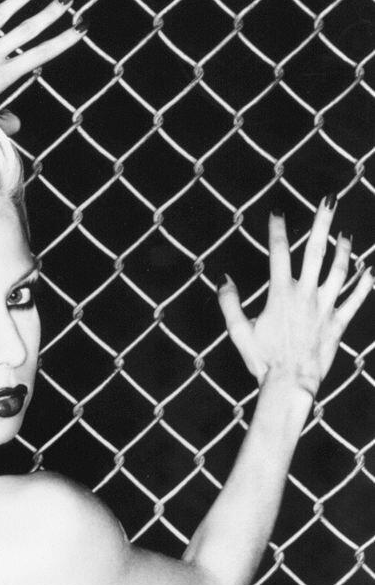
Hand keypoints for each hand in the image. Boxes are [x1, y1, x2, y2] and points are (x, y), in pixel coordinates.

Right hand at [218, 197, 372, 397]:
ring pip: (339, 271)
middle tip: (329, 201)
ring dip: (344, 250)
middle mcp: (306, 295)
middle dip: (322, 224)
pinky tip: (369, 272)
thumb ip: (229, 303)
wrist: (289, 383)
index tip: (276, 213)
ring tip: (346, 235)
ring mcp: (325, 308)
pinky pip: (355, 301)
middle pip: (316, 252)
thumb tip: (224, 279)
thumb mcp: (238, 331)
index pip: (279, 254)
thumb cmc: (262, 359)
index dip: (277, 231)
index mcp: (281, 294)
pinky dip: (364, 285)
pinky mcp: (337, 323)